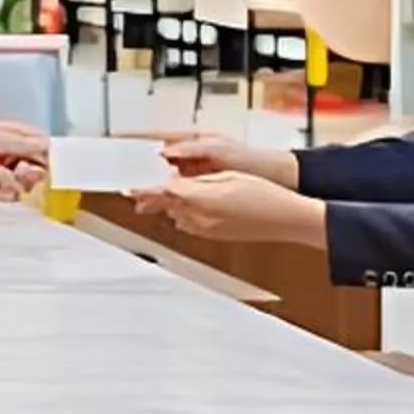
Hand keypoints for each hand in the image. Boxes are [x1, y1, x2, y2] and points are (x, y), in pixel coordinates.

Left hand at [0, 120, 49, 201]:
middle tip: (32, 171)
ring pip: (24, 181)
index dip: (49, 151)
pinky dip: (9, 194)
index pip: (37, 141)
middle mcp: (5, 152)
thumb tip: (48, 145)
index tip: (58, 161)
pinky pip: (8, 195)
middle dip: (38, 169)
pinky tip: (2, 189)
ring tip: (15, 178)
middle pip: (34, 163)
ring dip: (24, 182)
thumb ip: (22, 143)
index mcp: (8, 133)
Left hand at [130, 170, 326, 246]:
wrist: (284, 218)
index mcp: (202, 199)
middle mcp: (201, 217)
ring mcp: (207, 229)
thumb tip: (173, 183)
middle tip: (136, 188)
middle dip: (150, 196)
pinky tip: (185, 207)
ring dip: (166, 205)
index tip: (130, 186)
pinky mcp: (214, 235)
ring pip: (176, 215)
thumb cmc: (263, 195)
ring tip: (156, 195)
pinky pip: (189, 224)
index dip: (144, 188)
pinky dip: (182, 213)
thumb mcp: (226, 178)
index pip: (163, 192)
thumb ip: (195, 181)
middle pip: (166, 205)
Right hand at [134, 130, 299, 188]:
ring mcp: (197, 171)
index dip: (138, 139)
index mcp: (193, 141)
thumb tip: (164, 151)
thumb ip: (189, 149)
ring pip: (166, 179)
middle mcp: (192, 155)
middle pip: (158, 162)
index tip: (118, 140)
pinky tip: (162, 206)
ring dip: (153, 188)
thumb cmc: (248, 158)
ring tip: (140, 198)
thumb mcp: (216, 149)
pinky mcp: (204, 187)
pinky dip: (168, 198)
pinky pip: (179, 191)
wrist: (273, 178)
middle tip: (125, 179)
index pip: (158, 138)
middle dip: (141, 170)